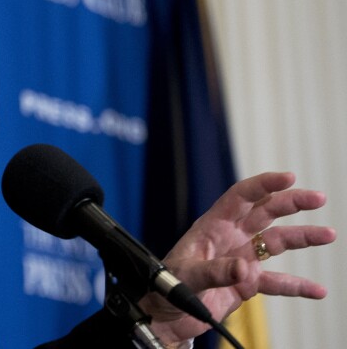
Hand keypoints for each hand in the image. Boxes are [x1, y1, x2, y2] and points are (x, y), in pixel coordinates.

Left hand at [144, 171, 335, 342]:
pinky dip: (297, 285)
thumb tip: (244, 268)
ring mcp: (240, 259)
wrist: (164, 314)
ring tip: (327, 234)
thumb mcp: (185, 275)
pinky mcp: (246, 283)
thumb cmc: (163, 286)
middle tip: (317, 197)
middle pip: (265, 213)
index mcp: (212, 226)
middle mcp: (230, 238)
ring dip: (301, 238)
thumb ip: (215, 271)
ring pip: (276, 243)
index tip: (288, 178)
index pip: (241, 197)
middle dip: (291, 202)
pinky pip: (276, 282)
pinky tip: (317, 289)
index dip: (263, 185)